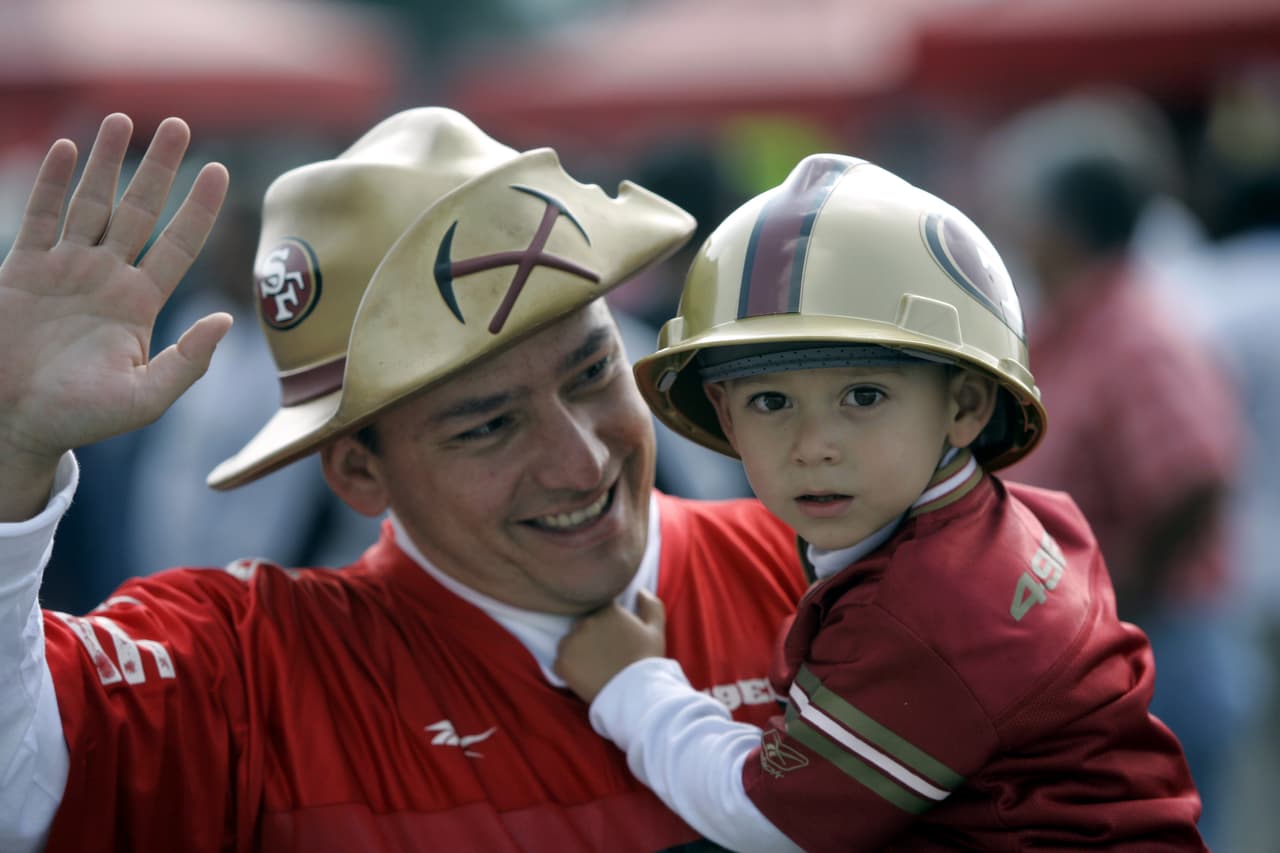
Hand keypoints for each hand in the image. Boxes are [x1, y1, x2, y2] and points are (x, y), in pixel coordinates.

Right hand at [0, 114, 229, 520]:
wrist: (14, 424)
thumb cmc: (81, 418)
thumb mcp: (145, 398)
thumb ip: (187, 361)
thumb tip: (226, 320)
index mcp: (141, 303)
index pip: (180, 244)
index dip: (199, 208)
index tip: (219, 170)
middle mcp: (107, 278)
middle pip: (140, 210)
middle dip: (159, 168)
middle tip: (179, 124)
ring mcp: (65, 269)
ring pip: (92, 203)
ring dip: (108, 162)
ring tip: (124, 119)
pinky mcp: (23, 270)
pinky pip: (41, 217)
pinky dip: (53, 183)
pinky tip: (70, 149)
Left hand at [555, 588, 666, 703]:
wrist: (635, 692)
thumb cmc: (647, 659)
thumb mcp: (655, 629)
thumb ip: (650, 604)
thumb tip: (640, 590)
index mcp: (606, 609)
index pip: (597, 609)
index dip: (605, 624)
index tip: (612, 638)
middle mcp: (585, 621)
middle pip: (581, 626)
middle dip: (589, 637)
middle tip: (603, 654)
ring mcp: (571, 642)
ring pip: (568, 643)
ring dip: (576, 652)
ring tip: (592, 667)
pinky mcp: (562, 663)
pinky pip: (559, 664)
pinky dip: (567, 670)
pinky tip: (583, 678)